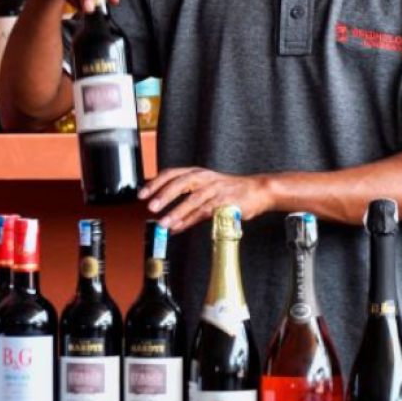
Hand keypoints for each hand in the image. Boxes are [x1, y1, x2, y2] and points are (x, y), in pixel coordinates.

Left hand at [140, 167, 273, 232]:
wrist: (258, 191)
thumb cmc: (232, 192)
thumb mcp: (207, 192)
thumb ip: (187, 208)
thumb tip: (169, 225)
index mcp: (199, 173)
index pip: (173, 173)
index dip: (156, 183)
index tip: (142, 194)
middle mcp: (206, 178)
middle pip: (181, 182)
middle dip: (164, 194)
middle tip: (151, 206)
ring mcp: (216, 189)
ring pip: (193, 199)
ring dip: (176, 211)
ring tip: (164, 222)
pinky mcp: (226, 202)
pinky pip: (206, 211)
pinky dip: (191, 220)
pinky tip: (180, 227)